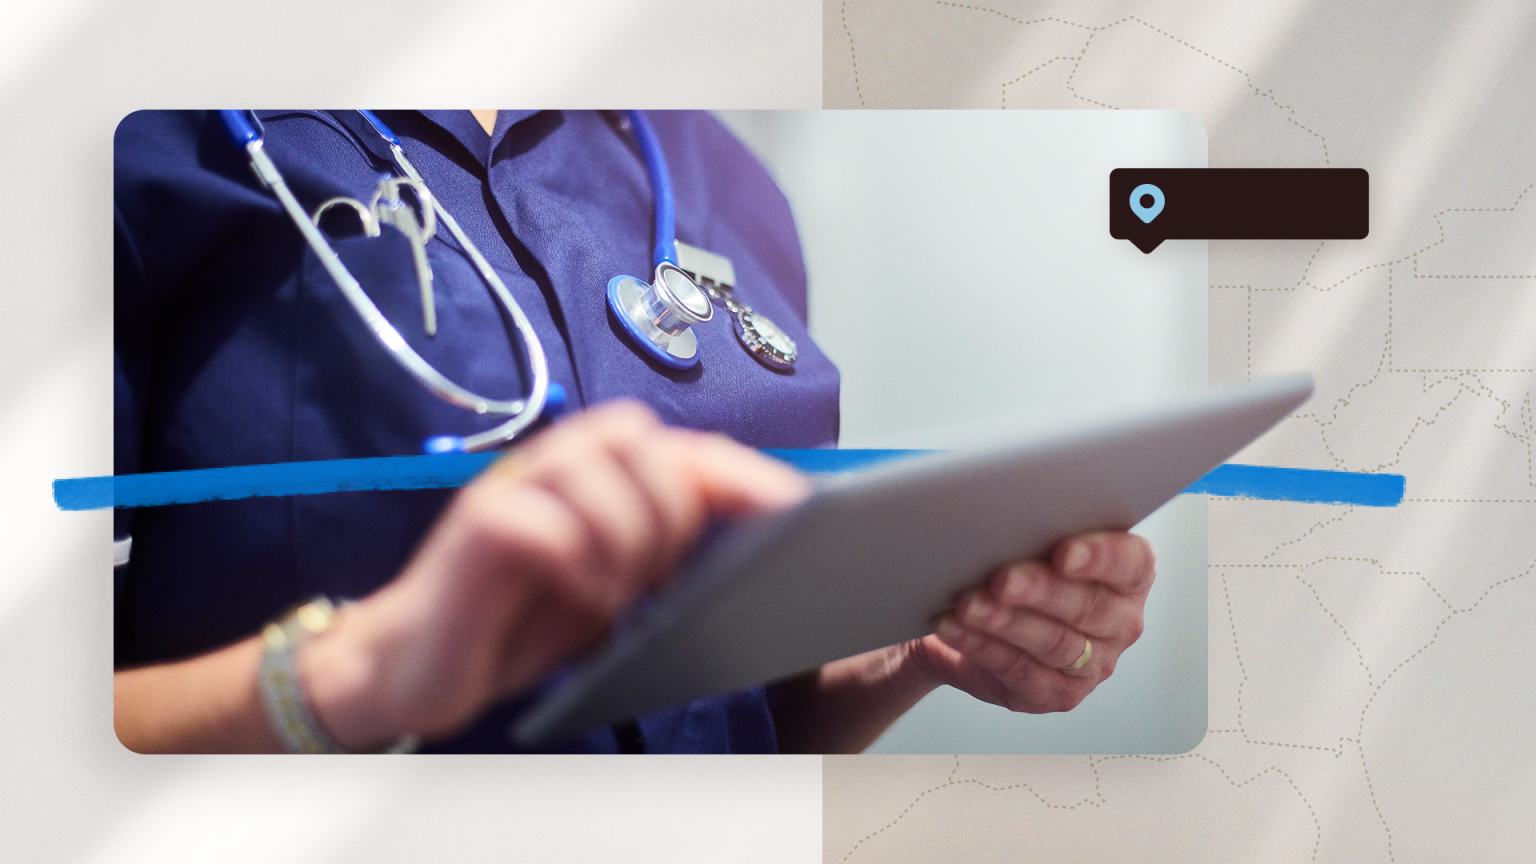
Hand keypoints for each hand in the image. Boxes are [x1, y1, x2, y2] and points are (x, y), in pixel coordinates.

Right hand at [301, 401, 811, 747]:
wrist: (419, 660)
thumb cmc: (522, 618)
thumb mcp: (612, 582)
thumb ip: (663, 547)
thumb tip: (752, 544)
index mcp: (597, 473)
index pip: (685, 450)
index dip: (743, 475)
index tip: (798, 512)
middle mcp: (556, 464)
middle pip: (644, 440)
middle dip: (671, 509)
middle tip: (656, 573)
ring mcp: (513, 487)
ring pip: (599, 466)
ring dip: (627, 535)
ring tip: (618, 592)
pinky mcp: (477, 526)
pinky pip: (542, 520)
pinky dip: (577, 562)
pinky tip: (585, 600)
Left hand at [913, 531, 1154, 712]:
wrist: (972, 617)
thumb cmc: (1014, 563)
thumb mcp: (1033, 540)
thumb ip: (1038, 527)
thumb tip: (1009, 515)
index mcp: (1130, 575)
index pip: (1131, 563)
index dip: (1101, 557)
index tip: (1063, 553)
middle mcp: (1121, 622)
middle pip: (1088, 606)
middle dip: (1041, 591)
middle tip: (1002, 579)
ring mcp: (1094, 665)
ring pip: (1053, 643)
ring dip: (1006, 622)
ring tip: (969, 604)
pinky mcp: (1058, 694)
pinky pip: (1020, 672)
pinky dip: (983, 647)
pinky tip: (956, 628)